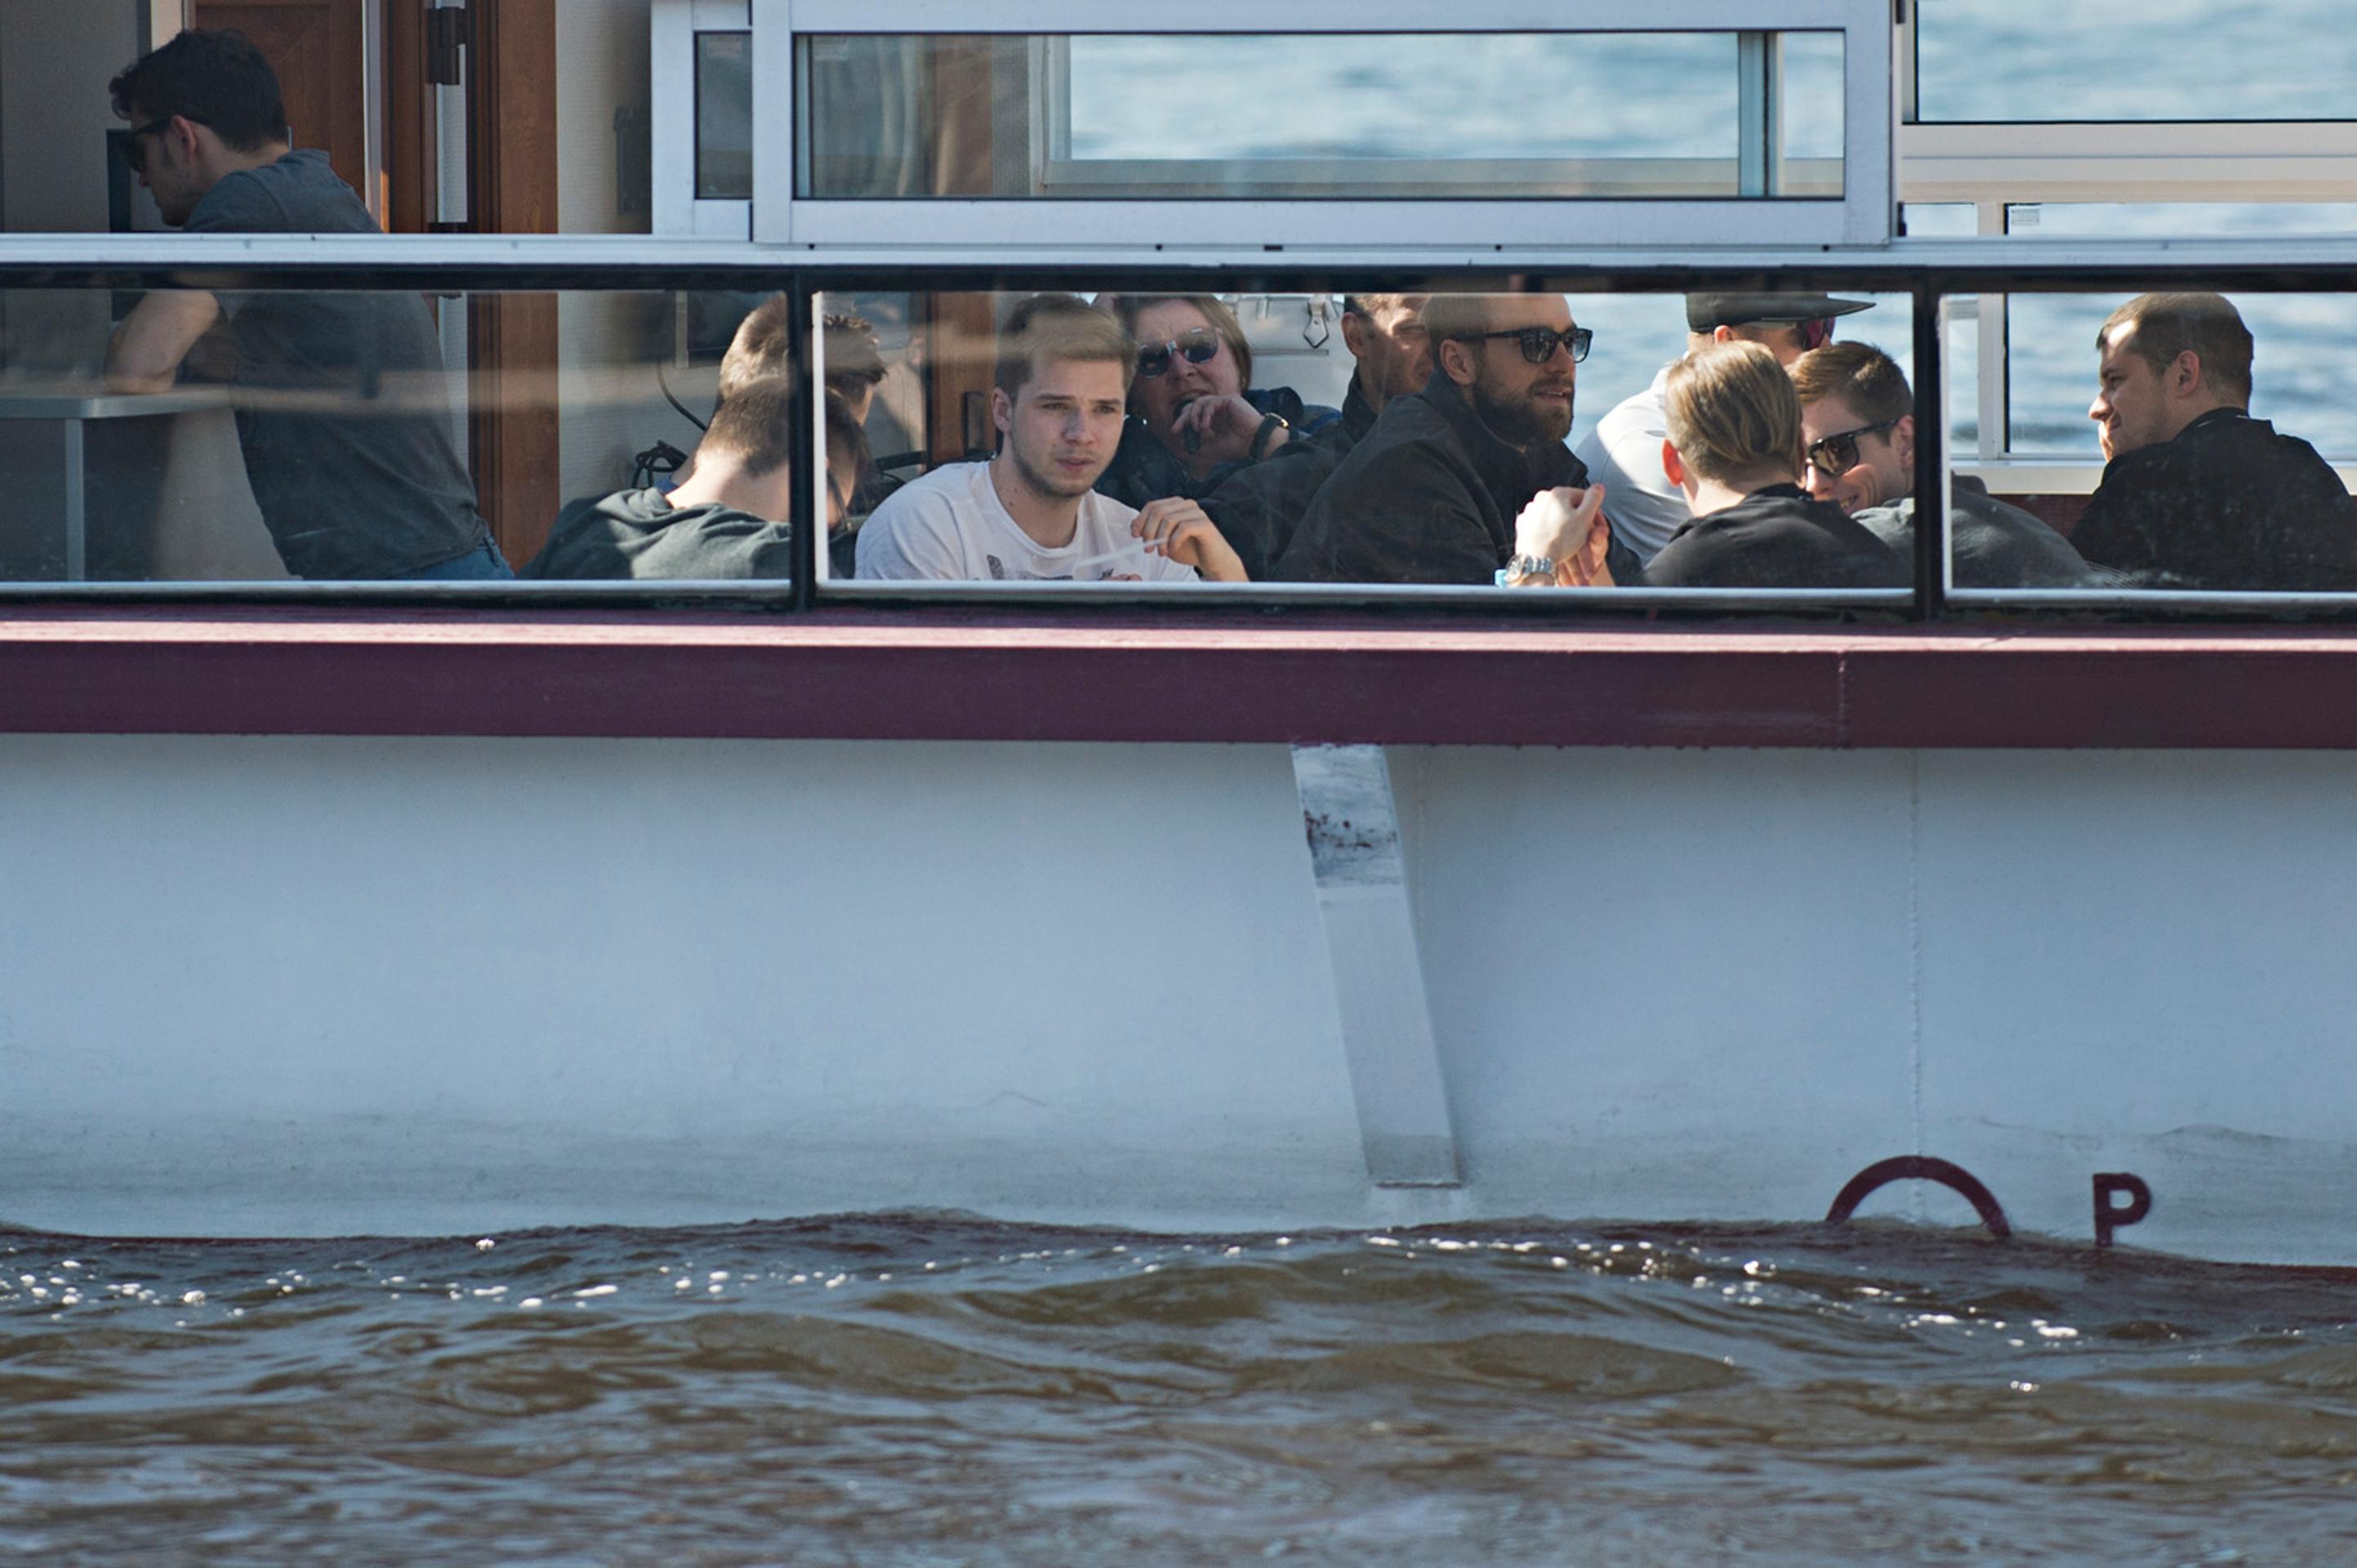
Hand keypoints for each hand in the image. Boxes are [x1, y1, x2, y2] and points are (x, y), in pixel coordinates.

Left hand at [1132, 498, 1248, 581]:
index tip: (1135, 535)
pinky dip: (1174, 541)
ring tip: (1161, 553)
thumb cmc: (1190, 550)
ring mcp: (1197, 513)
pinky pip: (1183, 528)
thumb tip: (1134, 526)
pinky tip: (1173, 550)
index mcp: (1176, 505)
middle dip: (1149, 531)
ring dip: (1160, 538)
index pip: (1152, 506)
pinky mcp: (1205, 524)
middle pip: (1158, 511)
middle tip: (1148, 548)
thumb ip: (1152, 531)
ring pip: (1169, 519)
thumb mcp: (1165, 540)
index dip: (1140, 520)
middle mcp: (1187, 504)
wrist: (1213, 562)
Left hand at [1169, 394, 1281, 470]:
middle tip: (1176, 429)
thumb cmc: (1236, 446)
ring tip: (1198, 430)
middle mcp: (1217, 409)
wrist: (1254, 443)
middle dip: (1183, 418)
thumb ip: (1196, 442)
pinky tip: (1206, 427)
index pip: (1193, 414)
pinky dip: (1205, 415)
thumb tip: (1180, 439)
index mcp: (1214, 418)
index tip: (1175, 432)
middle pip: (1192, 406)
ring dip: (1194, 417)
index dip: (1183, 422)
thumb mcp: (1211, 446)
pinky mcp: (1229, 399)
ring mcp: (1223, 402)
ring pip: (1199, 402)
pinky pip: (1210, 402)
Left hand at [1510, 485, 1613, 586]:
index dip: (1590, 510)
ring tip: (1565, 537)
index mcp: (1557, 493)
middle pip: (1566, 505)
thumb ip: (1594, 499)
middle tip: (1578, 532)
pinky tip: (1552, 538)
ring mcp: (1530, 510)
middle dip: (1574, 516)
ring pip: (1552, 513)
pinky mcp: (1523, 523)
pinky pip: (1540, 523)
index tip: (1590, 522)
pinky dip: (1546, 529)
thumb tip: (1598, 487)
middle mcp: (1541, 498)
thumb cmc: (1561, 541)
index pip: (1581, 496)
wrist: (1537, 560)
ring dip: (1560, 522)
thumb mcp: (1585, 518)